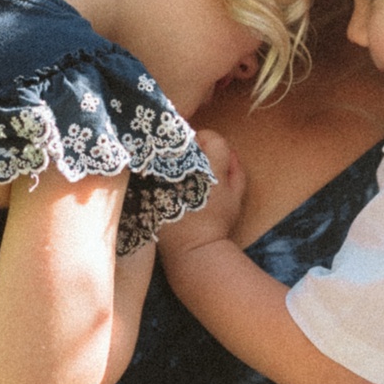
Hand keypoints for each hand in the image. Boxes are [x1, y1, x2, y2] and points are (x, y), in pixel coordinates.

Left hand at [159, 129, 247, 257]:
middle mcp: (184, 165)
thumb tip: (227, 150)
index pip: (209, 135)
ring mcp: (162, 172)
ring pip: (167, 148)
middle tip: (194, 166)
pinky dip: (157, 168)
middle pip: (186, 138)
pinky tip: (163, 183)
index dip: (212, 145)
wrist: (190, 248)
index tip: (211, 158)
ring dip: (172, 156)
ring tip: (178, 175)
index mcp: (208, 165)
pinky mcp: (146, 183)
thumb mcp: (236, 195)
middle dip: (192, 149)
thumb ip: (235, 167)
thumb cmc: (217, 223)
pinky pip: (151, 164)